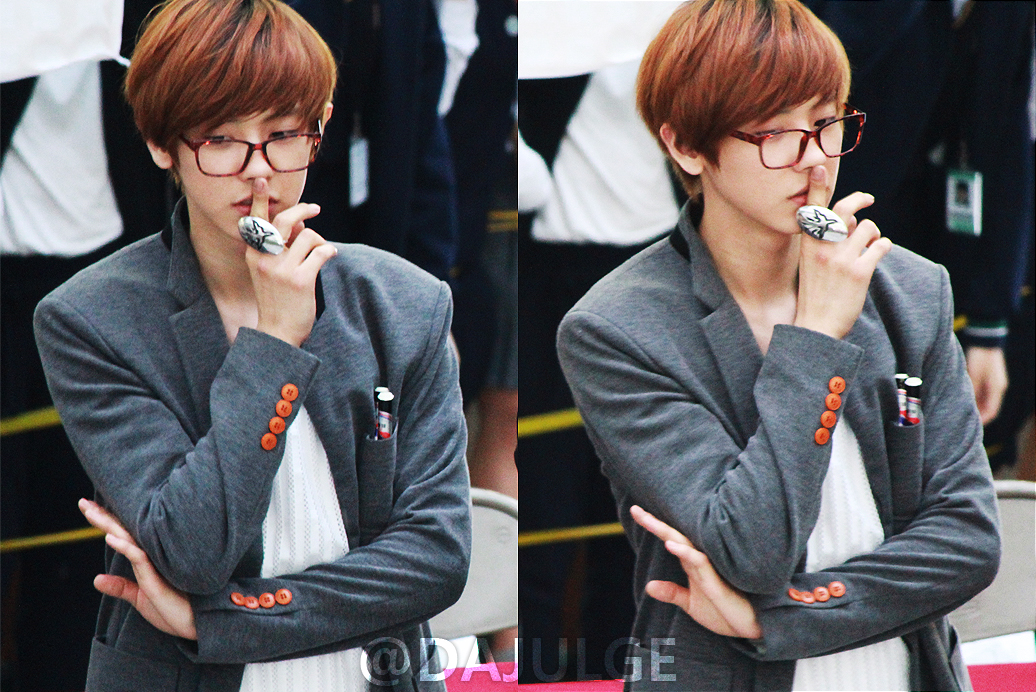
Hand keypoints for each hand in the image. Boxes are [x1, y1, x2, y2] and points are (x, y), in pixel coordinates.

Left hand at [78, 499, 196, 639]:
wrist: (195, 624)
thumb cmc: (173, 610)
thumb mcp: (140, 599)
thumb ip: (121, 587)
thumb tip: (96, 579)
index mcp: (143, 561)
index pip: (120, 537)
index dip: (104, 523)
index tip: (88, 509)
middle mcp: (149, 557)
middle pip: (122, 532)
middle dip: (102, 517)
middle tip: (82, 503)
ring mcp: (154, 564)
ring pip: (128, 538)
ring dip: (108, 525)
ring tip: (90, 512)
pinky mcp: (157, 576)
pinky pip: (138, 557)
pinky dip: (124, 546)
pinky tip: (110, 538)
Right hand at [245, 177, 337, 346]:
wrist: (277, 332)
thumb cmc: (276, 299)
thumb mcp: (269, 270)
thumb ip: (280, 246)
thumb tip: (299, 223)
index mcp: (253, 254)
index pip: (256, 221)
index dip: (258, 199)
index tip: (260, 181)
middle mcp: (265, 258)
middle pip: (285, 220)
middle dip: (303, 210)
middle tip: (315, 208)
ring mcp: (282, 269)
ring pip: (309, 237)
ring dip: (319, 241)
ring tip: (320, 252)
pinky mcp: (301, 279)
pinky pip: (322, 252)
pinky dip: (329, 251)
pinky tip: (330, 256)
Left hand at [630, 505, 761, 638]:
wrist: (751, 628)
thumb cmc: (725, 612)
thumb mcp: (692, 605)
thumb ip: (672, 593)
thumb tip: (648, 586)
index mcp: (693, 565)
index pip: (670, 540)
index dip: (654, 527)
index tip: (635, 511)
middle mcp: (700, 562)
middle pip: (674, 536)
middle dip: (654, 523)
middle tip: (634, 509)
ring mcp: (708, 570)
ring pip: (685, 544)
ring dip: (665, 532)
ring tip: (646, 519)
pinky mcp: (716, 582)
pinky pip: (699, 562)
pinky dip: (685, 552)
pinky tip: (670, 544)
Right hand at [793, 166, 892, 339]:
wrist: (816, 326)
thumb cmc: (815, 294)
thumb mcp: (812, 264)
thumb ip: (828, 240)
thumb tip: (851, 220)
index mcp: (808, 244)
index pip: (813, 209)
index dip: (817, 185)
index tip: (819, 166)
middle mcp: (823, 248)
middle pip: (844, 210)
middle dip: (859, 200)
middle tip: (869, 199)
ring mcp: (841, 259)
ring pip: (868, 228)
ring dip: (873, 234)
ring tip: (870, 246)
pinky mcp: (860, 271)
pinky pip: (881, 246)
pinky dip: (883, 247)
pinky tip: (878, 253)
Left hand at [966, 345, 1007, 423]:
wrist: (984, 340)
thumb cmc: (979, 358)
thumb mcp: (973, 375)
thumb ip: (971, 390)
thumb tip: (966, 404)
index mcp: (996, 389)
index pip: (991, 411)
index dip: (982, 420)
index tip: (972, 426)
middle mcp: (997, 388)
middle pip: (989, 407)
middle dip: (978, 415)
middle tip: (964, 421)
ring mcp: (994, 383)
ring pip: (985, 400)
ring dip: (976, 406)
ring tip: (962, 412)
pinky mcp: (989, 378)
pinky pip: (983, 393)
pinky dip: (976, 398)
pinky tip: (964, 399)